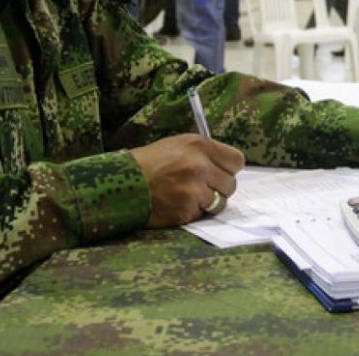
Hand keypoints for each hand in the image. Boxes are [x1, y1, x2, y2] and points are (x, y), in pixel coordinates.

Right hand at [130, 134, 245, 226]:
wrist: (121, 182)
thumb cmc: (150, 162)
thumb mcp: (179, 145)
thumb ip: (205, 153)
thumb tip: (228, 167)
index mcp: (200, 145)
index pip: (237, 161)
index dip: (230, 169)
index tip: (222, 172)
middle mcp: (200, 166)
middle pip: (231, 184)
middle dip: (219, 187)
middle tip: (203, 187)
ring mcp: (194, 190)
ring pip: (220, 202)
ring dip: (209, 202)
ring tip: (190, 196)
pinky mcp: (186, 210)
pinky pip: (202, 214)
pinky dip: (193, 212)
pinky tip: (178, 204)